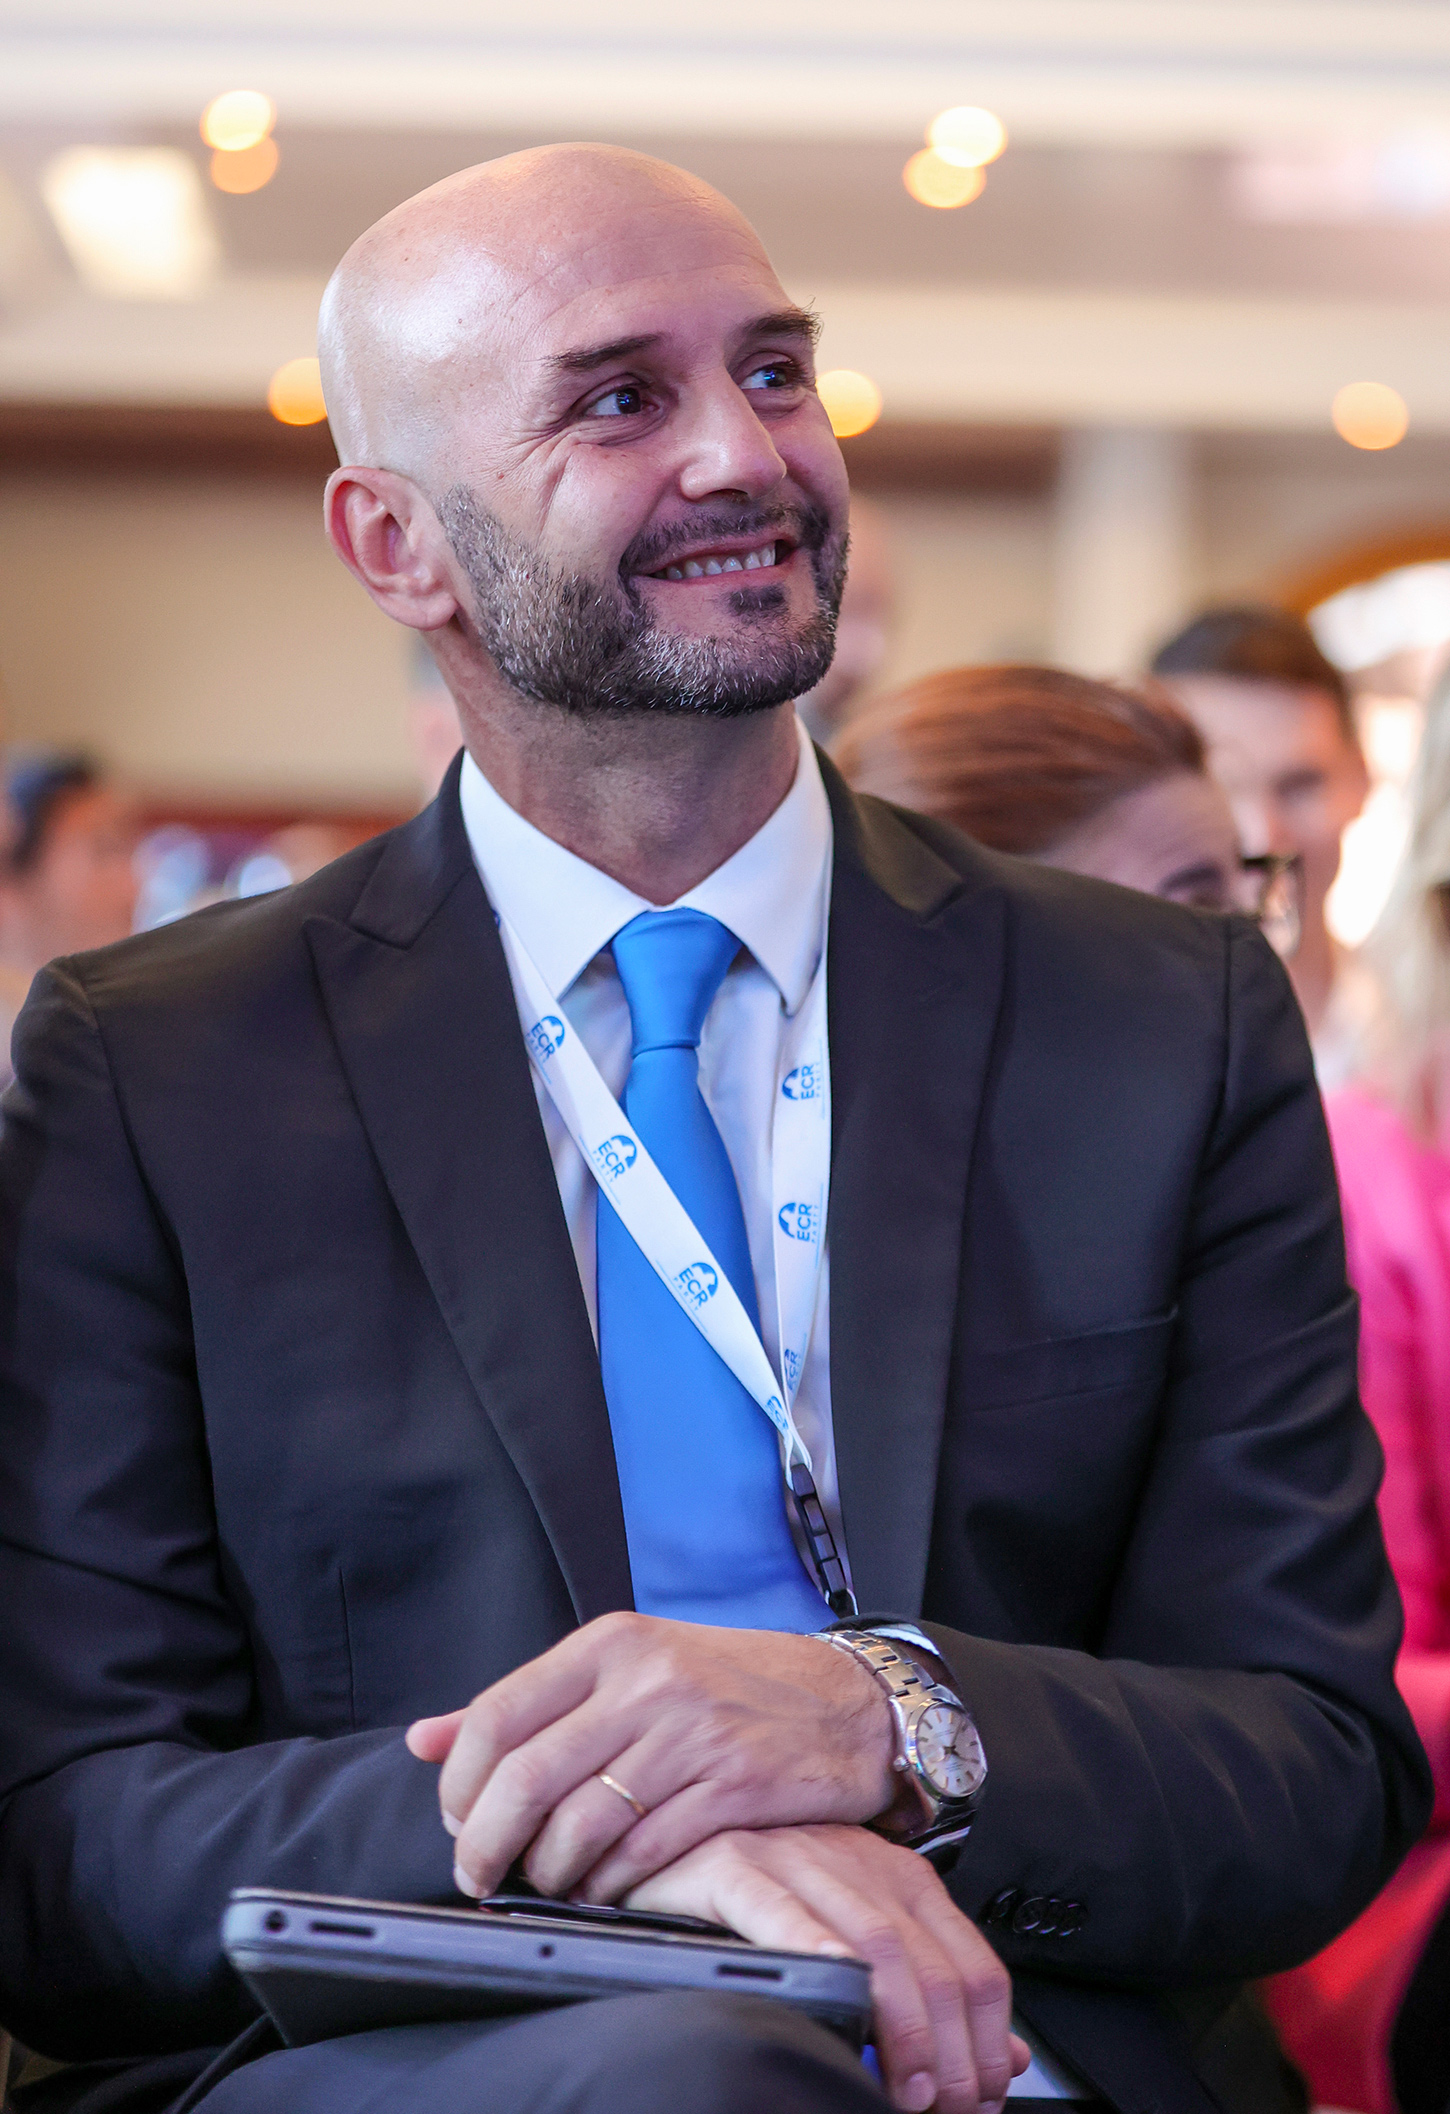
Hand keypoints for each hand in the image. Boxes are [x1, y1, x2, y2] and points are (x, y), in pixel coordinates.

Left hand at [405, 1611, 894, 1899]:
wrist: (846, 1701)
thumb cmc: (725, 1687)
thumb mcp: (627, 1669)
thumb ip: (529, 1705)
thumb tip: (424, 1739)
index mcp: (611, 1644)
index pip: (497, 1715)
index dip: (460, 1784)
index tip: (459, 1822)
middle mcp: (646, 1681)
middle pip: (527, 1777)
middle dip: (488, 1844)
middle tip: (481, 1875)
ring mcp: (691, 1733)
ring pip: (581, 1824)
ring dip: (550, 1873)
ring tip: (551, 1883)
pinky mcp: (732, 1785)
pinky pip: (642, 1853)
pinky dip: (610, 1885)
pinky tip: (607, 1888)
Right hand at [627, 1824, 1028, 2113]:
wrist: (671, 1842)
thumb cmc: (763, 1900)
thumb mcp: (860, 1940)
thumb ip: (927, 1994)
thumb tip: (1004, 2059)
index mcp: (899, 1876)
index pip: (972, 1962)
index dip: (987, 2041)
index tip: (983, 2096)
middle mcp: (857, 1860)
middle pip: (931, 1963)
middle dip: (950, 2052)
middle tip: (946, 2108)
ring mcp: (795, 1857)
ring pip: (875, 1942)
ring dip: (902, 2027)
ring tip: (906, 2089)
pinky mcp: (732, 1863)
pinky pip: (781, 1909)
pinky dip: (814, 1951)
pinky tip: (832, 1991)